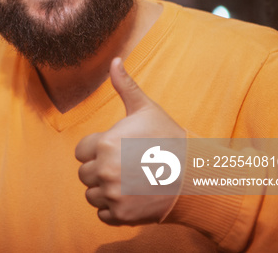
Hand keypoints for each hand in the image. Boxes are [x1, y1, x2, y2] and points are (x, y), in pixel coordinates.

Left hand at [75, 57, 184, 224]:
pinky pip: (103, 214)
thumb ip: (125, 86)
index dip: (97, 149)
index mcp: (104, 144)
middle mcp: (105, 171)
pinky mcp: (122, 216)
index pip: (81, 151)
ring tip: (128, 180)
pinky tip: (131, 196)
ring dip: (105, 190)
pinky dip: (114, 208)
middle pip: (84, 174)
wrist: (196, 176)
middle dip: (100, 169)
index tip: (117, 149)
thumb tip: (115, 60)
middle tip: (125, 166)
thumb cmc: (170, 139)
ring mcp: (113, 195)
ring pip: (92, 194)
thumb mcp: (146, 110)